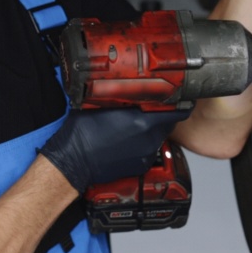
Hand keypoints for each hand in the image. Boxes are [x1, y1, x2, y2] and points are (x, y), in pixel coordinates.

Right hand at [39, 108, 188, 191]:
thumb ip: (122, 96)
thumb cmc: (82, 134)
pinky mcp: (140, 165)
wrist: (73, 161)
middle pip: (168, 122)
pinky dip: (143, 142)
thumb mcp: (101, 104)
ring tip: (134, 122)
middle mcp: (148, 139)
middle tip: (150, 106)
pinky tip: (127, 138)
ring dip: (151, 128)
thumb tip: (132, 86)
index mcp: (142, 121)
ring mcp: (145, 154)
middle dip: (162, 114)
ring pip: (158, 135)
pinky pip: (149, 149)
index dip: (178, 102)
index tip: (177, 97)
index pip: (176, 111)